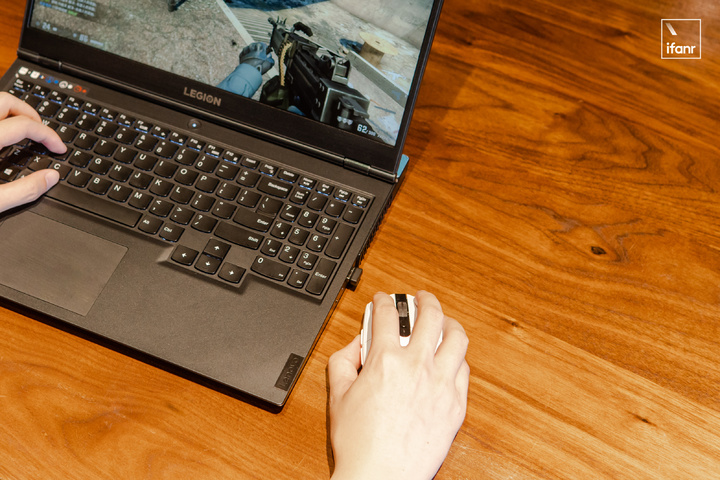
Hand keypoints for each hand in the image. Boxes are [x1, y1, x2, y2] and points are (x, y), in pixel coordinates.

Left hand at [0, 92, 64, 212]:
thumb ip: (24, 190)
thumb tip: (51, 178)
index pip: (25, 124)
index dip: (48, 135)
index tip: (59, 148)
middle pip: (6, 101)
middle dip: (30, 113)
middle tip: (43, 132)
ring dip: (12, 112)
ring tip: (24, 130)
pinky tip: (3, 137)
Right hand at [328, 291, 469, 479]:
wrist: (381, 476)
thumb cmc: (359, 442)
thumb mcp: (338, 394)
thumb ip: (343, 360)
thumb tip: (356, 344)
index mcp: (385, 360)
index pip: (386, 314)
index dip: (383, 300)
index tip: (383, 300)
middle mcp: (417, 366)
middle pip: (430, 314)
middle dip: (424, 299)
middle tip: (420, 298)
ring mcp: (441, 384)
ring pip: (457, 337)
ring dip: (449, 322)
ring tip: (443, 321)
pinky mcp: (456, 404)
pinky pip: (464, 369)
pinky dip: (457, 357)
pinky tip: (450, 357)